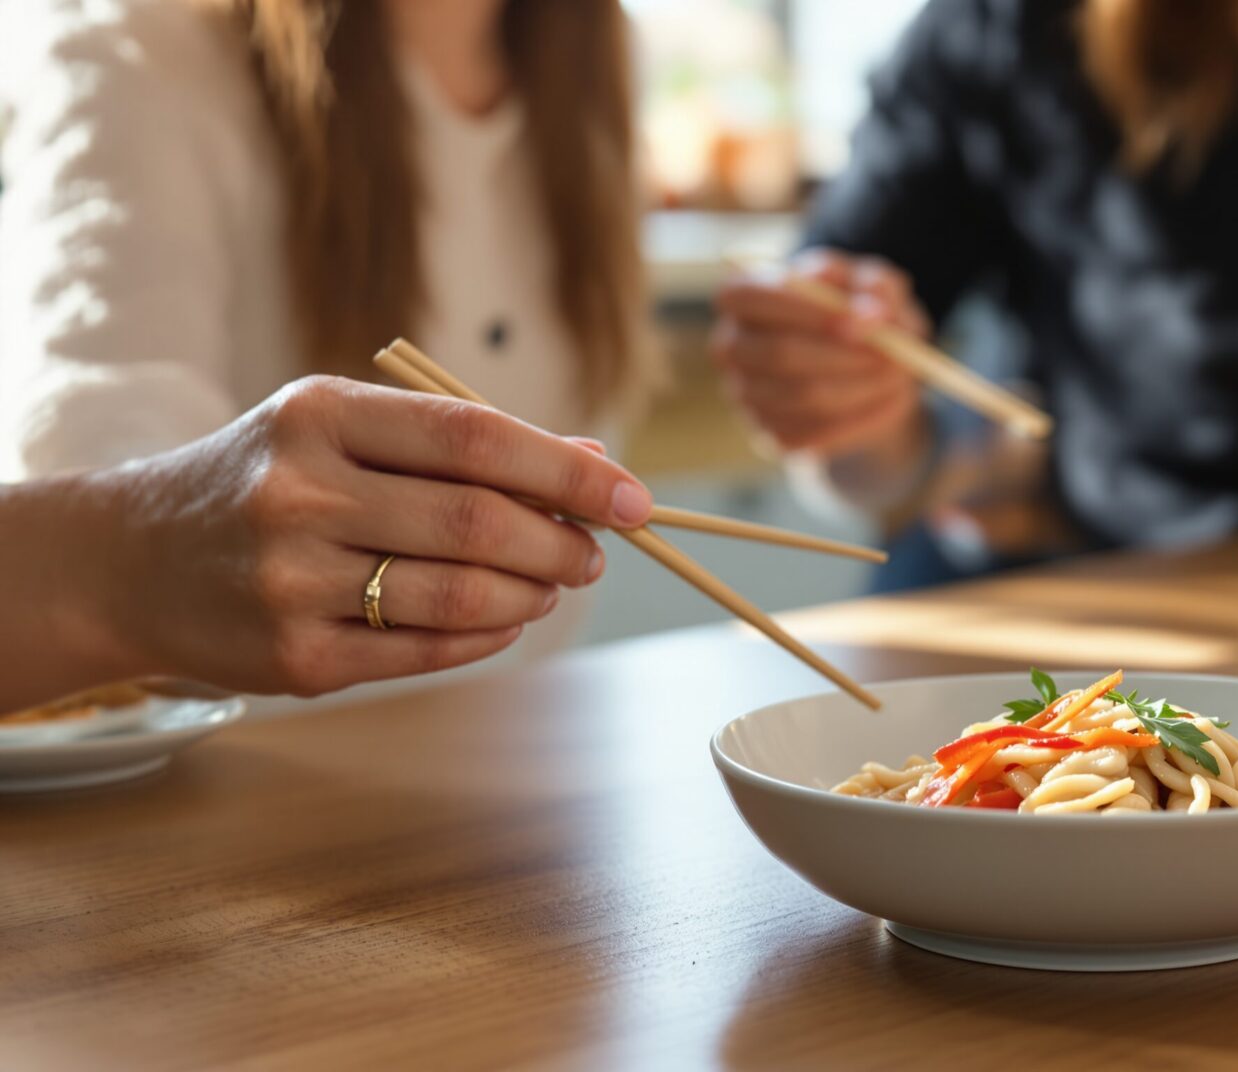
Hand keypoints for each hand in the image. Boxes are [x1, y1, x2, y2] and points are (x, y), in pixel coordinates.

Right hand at [79, 376, 654, 696]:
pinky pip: (425, 652)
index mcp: (320, 416)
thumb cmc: (268, 480)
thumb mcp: (345, 431)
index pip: (476, 439)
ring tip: (551, 584)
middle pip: (478, 522)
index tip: (633, 497)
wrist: (127, 560)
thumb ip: (463, 443)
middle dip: (561, 542)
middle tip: (593, 552)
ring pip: (459, 596)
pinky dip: (488, 637)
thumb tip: (590, 458)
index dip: (569, 471)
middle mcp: (300, 494)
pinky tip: (506, 620)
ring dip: (531, 594)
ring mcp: (292, 581)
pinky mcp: (294, 658)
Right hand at [710, 249, 926, 456]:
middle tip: (893, 356)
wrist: (865, 370)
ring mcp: (746, 395)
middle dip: (842, 356)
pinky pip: (816, 434)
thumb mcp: (874, 288)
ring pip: (804, 397)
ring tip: (902, 376)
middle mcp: (731, 346)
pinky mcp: (771, 434)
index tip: (863, 320)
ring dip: (862, 388)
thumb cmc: (860, 313)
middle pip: (778, 353)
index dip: (805, 309)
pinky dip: (863, 419)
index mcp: (745, 295)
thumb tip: (875, 315)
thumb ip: (876, 289)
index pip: (749, 297)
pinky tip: (891, 402)